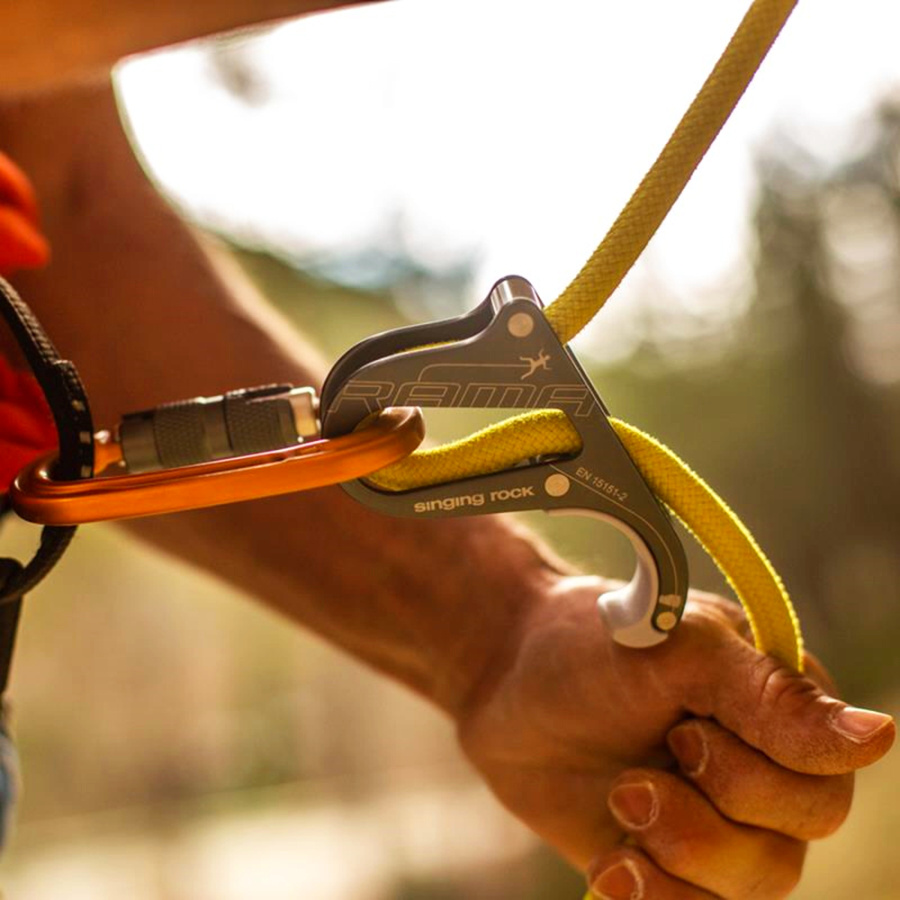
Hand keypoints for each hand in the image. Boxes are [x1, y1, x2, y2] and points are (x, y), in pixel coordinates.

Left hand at [456, 576, 894, 898]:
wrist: (502, 677)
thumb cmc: (585, 644)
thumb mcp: (672, 650)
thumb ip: (768, 696)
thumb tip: (880, 736)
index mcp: (777, 700)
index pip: (825, 775)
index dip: (756, 773)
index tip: (683, 732)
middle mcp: (760, 761)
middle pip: (796, 838)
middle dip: (710, 814)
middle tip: (644, 768)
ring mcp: (715, 813)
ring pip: (753, 883)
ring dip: (681, 854)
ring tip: (620, 800)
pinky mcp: (667, 856)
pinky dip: (657, 899)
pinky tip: (611, 867)